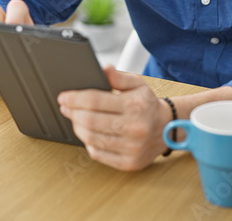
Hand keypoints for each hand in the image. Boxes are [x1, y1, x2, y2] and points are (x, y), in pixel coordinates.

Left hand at [58, 65, 172, 170]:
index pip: (94, 101)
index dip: (74, 99)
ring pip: (91, 138)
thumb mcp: (138, 84)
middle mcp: (135, 128)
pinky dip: (88, 143)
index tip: (63, 97)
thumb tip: (104, 69)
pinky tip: (88, 134)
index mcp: (135, 105)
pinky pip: (98, 154)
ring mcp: (132, 148)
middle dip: (72, 113)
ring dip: (77, 128)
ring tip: (75, 119)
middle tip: (65, 107)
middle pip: (90, 120)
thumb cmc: (148, 105)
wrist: (168, 128)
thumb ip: (118, 77)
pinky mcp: (129, 163)